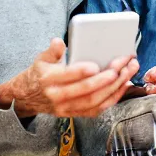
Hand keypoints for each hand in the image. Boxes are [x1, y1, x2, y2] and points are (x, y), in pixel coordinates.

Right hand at [0, 38, 138, 117]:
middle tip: (122, 65)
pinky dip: (113, 98)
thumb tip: (58, 42)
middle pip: (86, 91)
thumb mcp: (40, 59)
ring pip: (95, 101)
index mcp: (48, 80)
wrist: (27, 98)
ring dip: (115, 87)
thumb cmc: (39, 74)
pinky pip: (97, 109)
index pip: (66, 77)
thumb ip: (52, 51)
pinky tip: (124, 85)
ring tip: (128, 72)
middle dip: (107, 78)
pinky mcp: (75, 113)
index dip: (81, 72)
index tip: (96, 66)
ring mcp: (67, 108)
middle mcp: (58, 97)